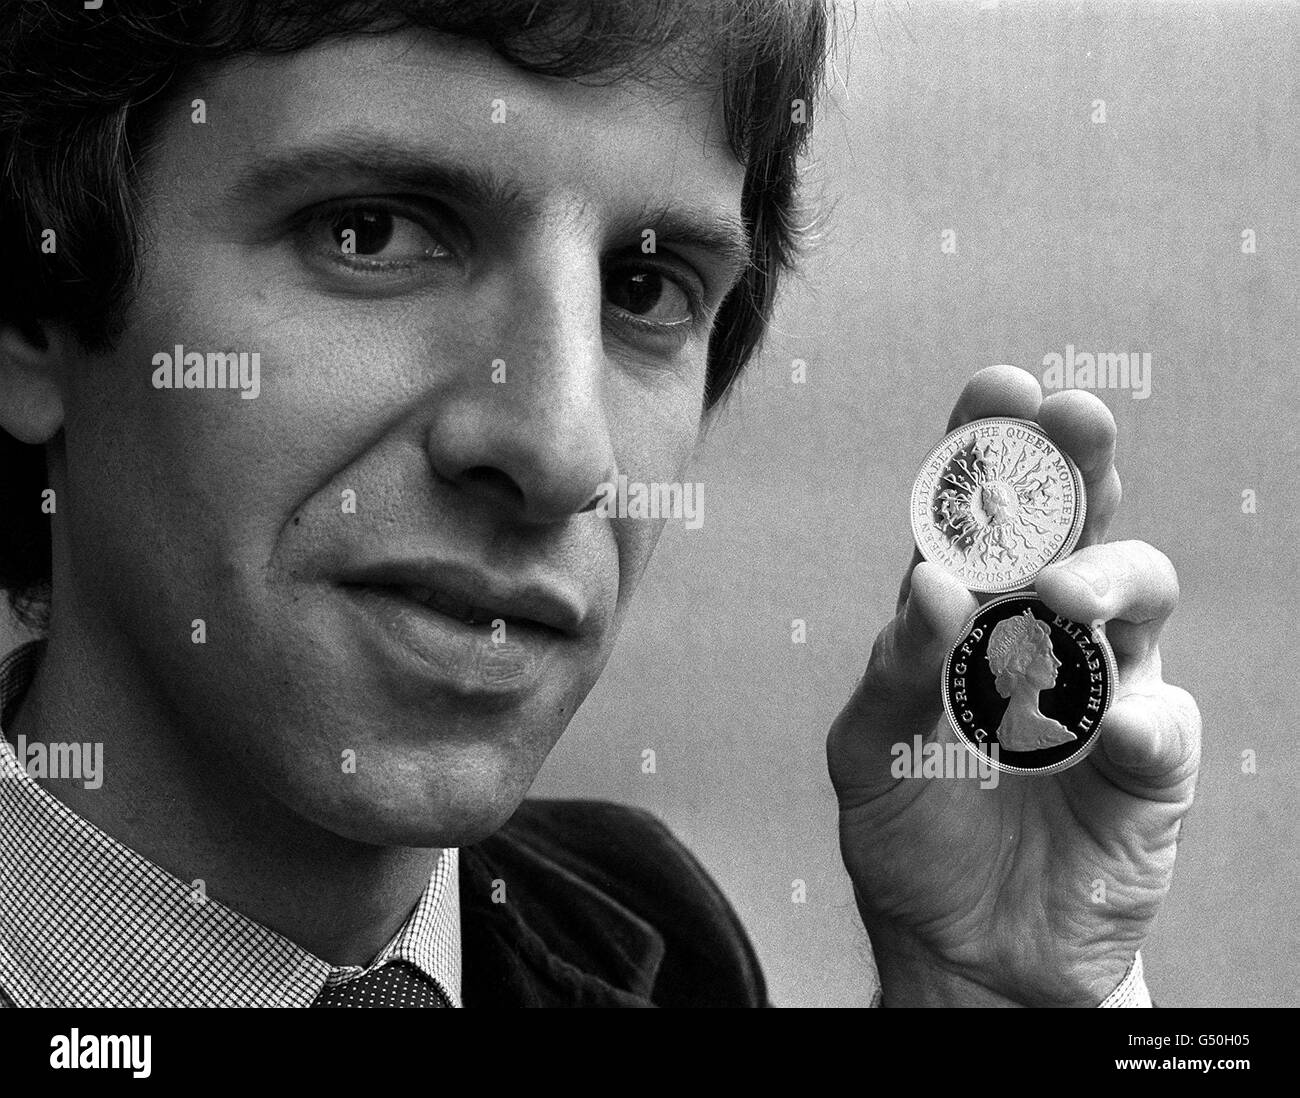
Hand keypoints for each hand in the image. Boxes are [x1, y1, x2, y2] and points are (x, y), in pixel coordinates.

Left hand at [827, 365, 1200, 1005]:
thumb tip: (931, 578)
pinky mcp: (1149, 760)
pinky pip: (1161, 721)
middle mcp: (1038, 627)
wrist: (961, 940)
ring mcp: (1101, 685)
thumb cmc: (908, 823)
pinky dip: (1135, 717)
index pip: (980, 508)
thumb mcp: (870, 747)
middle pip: (1075, 517)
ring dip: (1105, 575)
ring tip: (1058, 598)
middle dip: (1077, 462)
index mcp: (963, 607)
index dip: (992, 443)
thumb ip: (893, 666)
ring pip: (1136, 589)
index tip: (1000, 388)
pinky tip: (1104, 727)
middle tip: (1071, 423)